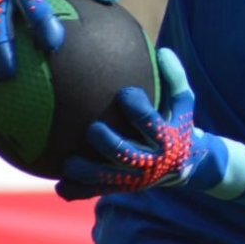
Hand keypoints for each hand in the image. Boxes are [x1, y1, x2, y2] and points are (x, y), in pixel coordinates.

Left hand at [56, 49, 229, 200]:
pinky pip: (96, 193)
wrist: (184, 166)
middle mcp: (150, 163)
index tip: (125, 94)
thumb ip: (175, 78)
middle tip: (93, 129)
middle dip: (108, 143)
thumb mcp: (183, 103)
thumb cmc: (176, 124)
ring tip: (68, 162)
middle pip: (126, 155)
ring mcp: (134, 180)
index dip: (138, 110)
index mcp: (166, 140)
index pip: (151, 125)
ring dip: (86, 172)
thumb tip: (163, 51)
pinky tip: (60, 184)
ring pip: (107, 180)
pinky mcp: (121, 189)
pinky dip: (78, 191)